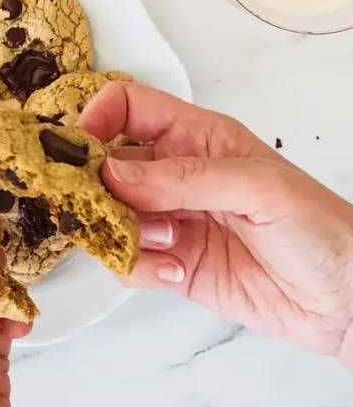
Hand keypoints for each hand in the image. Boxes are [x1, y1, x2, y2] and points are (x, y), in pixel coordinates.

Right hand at [80, 82, 352, 367]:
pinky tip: (175, 271)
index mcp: (196, 137)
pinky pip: (126, 261)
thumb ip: (183, 178)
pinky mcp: (171, 264)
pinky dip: (138, 267)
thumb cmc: (321, 228)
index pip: (129, 107)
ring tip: (165, 242)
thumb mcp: (257, 188)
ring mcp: (170, 220)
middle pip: (105, 163)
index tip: (80, 148)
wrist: (346, 300)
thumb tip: (113, 172)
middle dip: (95, 184)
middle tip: (104, 206)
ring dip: (120, 231)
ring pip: (108, 215)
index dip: (97, 118)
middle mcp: (175, 175)